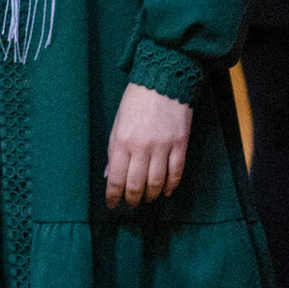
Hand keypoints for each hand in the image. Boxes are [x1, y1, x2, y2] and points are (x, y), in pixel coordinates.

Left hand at [104, 81, 192, 207]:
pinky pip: (176, 172)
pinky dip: (171, 185)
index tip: (112, 204)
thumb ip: (113, 150)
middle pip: (136, 184)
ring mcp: (162, 147)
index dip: (113, 195)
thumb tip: (109, 175)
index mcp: (122, 141)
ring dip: (150, 195)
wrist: (163, 82)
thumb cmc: (136, 101)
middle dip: (132, 199)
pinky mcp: (180, 144)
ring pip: (156, 182)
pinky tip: (166, 191)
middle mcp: (141, 147)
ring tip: (147, 199)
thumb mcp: (117, 123)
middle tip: (131, 206)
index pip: (116, 177)